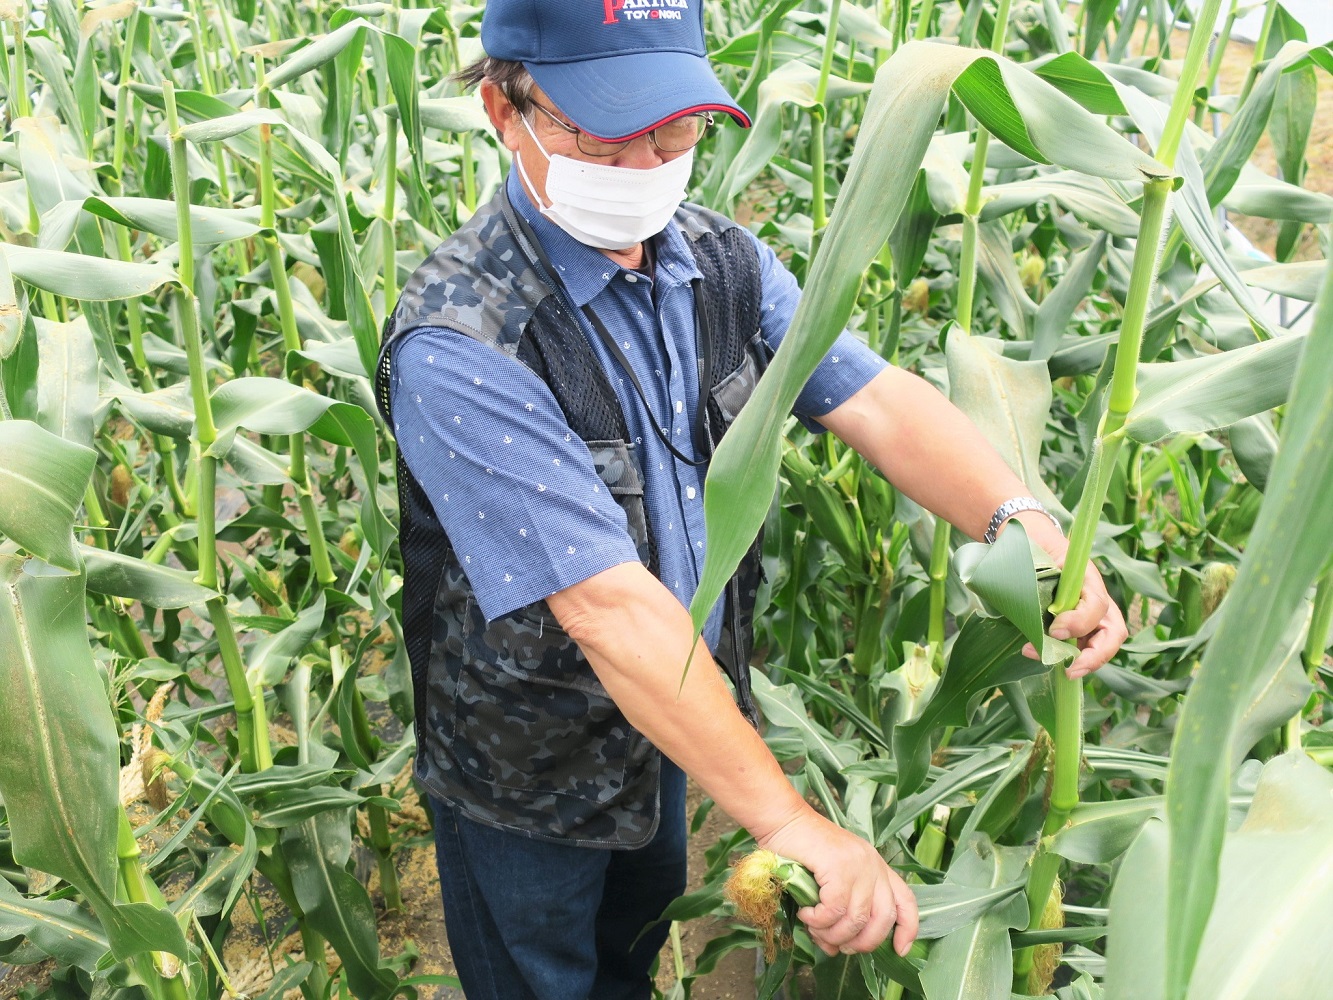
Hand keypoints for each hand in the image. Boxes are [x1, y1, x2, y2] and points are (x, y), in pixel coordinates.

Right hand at [759, 810, 917, 956]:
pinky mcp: (839, 865)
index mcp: (877, 867)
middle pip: (883, 918)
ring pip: (857, 918)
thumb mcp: (828, 882)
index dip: (907, 929)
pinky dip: (819, 920)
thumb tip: (834, 950)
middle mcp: (874, 865)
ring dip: (833, 934)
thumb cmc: (801, 850)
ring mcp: (858, 864)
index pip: (906, 901)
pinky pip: (835, 909)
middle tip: (837, 945)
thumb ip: (837, 914)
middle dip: (861, 942)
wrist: (782, 819)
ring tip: (814, 928)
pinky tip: (805, 913)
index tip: (899, 950)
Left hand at [1011, 512, 1128, 678]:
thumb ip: (1039, 574)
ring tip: (1050, 664)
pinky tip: (1042, 656)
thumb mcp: (1035, 551)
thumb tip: (1038, 610)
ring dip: (1080, 661)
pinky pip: (1081, 647)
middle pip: (1113, 633)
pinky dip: (1068, 658)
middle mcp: (1094, 598)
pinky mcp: (1075, 626)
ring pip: (1101, 644)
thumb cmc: (1032, 544)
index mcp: (1087, 577)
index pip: (1097, 605)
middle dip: (1094, 656)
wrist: (1027, 542)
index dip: (1080, 622)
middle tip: (1069, 669)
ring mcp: (1088, 614)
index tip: (1055, 631)